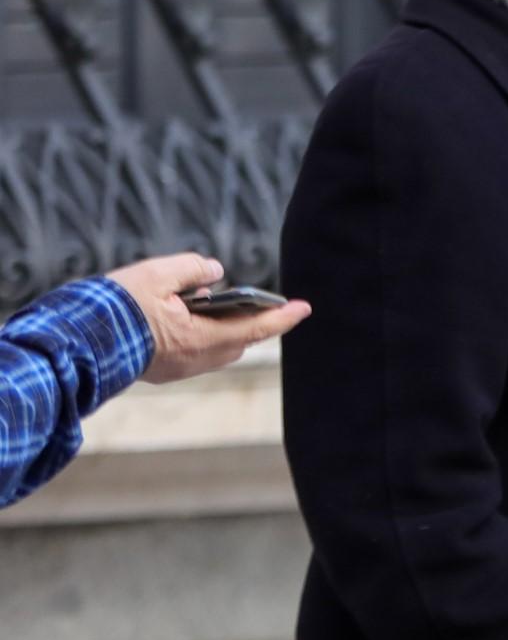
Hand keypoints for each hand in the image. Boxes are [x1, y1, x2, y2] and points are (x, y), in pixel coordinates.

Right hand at [105, 253, 310, 383]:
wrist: (71, 342)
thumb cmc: (113, 308)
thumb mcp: (157, 274)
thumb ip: (192, 268)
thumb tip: (215, 273)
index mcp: (200, 339)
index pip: (256, 328)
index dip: (282, 316)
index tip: (305, 307)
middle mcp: (193, 360)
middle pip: (238, 340)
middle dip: (251, 320)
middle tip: (257, 300)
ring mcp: (176, 370)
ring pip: (215, 348)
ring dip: (222, 326)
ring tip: (212, 301)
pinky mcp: (159, 371)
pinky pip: (193, 352)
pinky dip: (199, 333)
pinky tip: (185, 314)